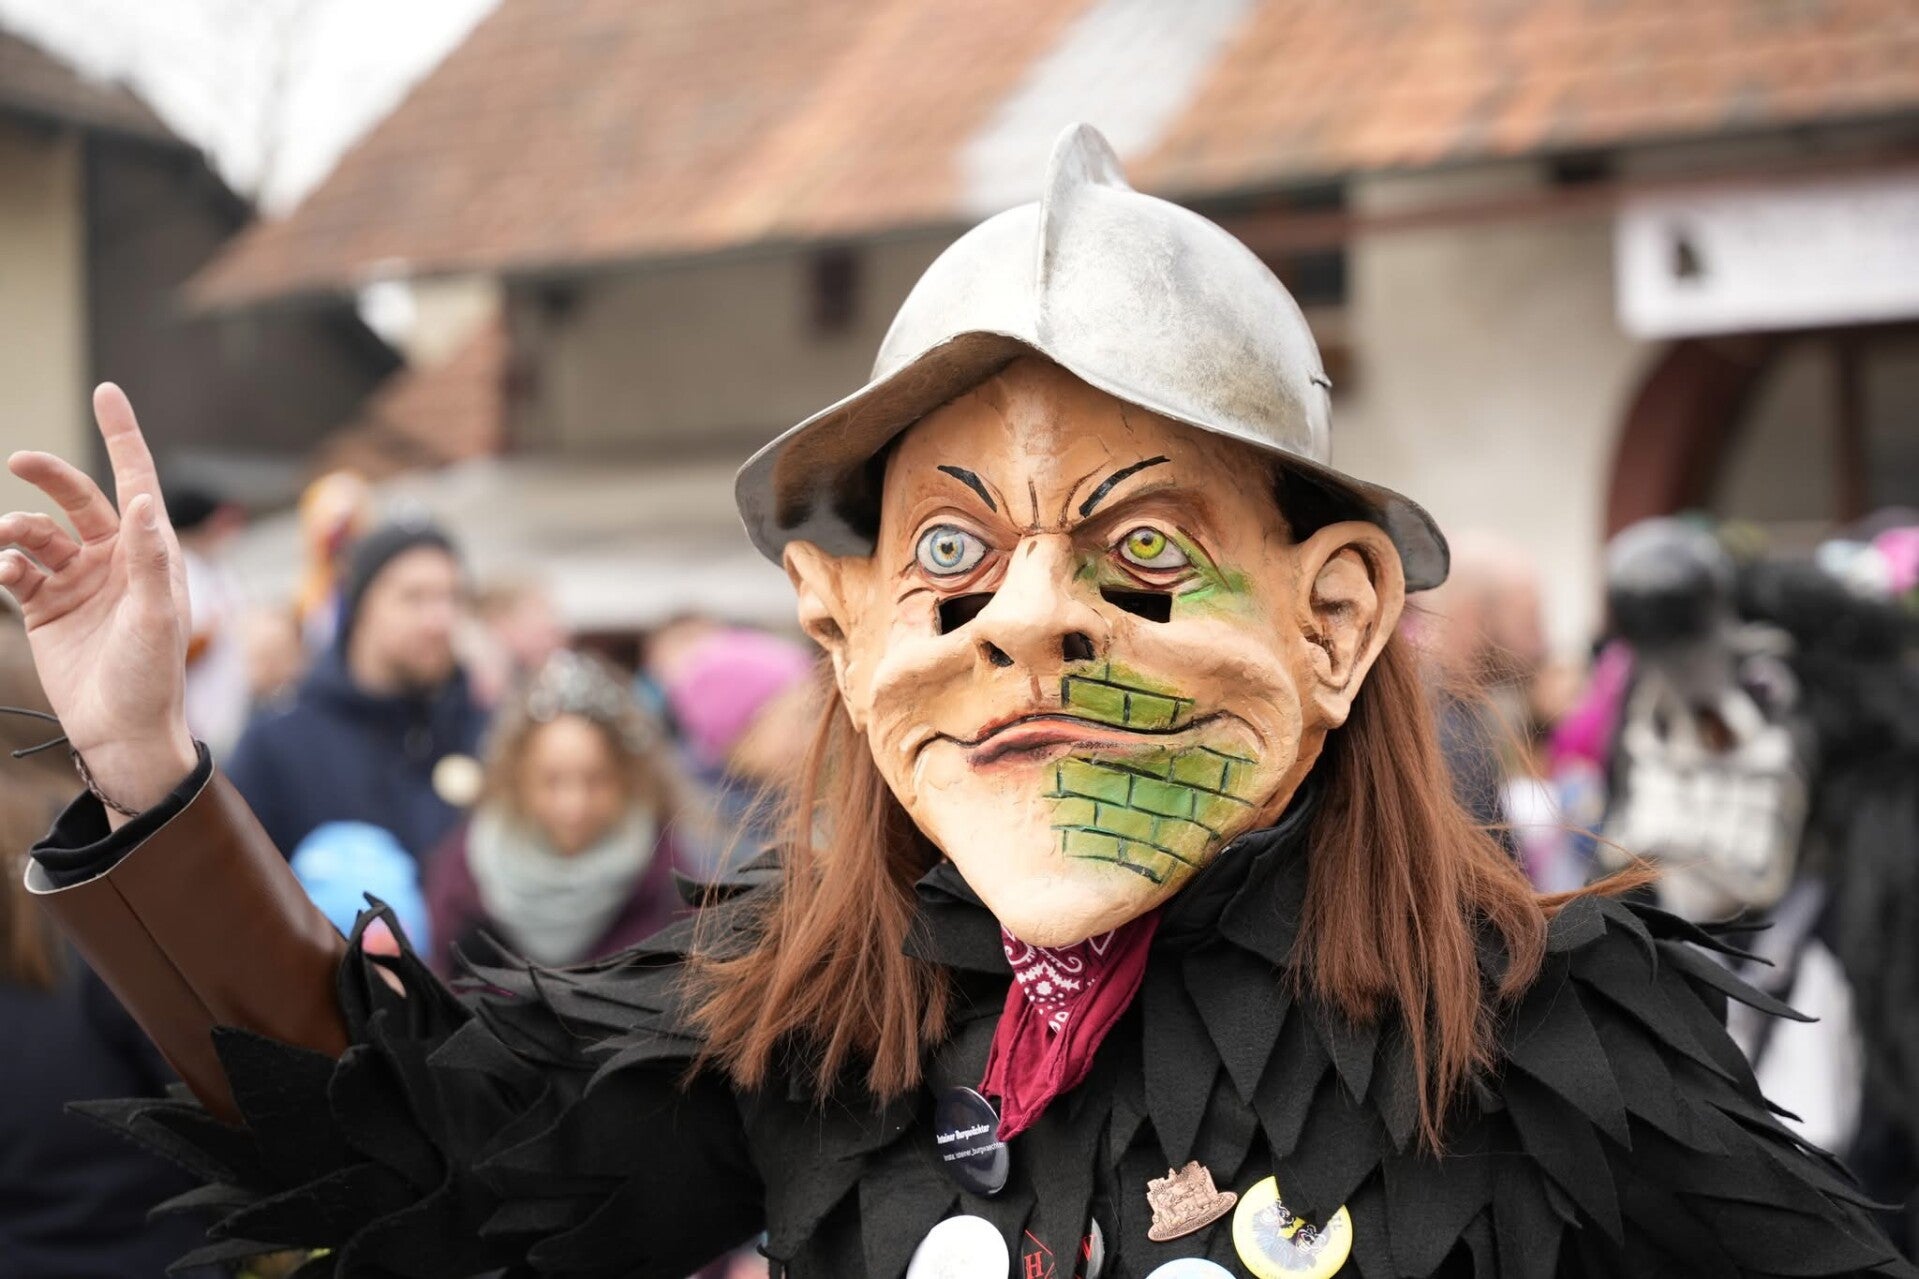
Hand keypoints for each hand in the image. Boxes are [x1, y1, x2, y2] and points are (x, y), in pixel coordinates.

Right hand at [1, 384, 196, 822]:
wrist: (120, 729)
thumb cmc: (153, 673)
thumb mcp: (159, 612)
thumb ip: (148, 557)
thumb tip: (139, 501)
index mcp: (150, 552)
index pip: (136, 480)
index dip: (122, 436)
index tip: (106, 391)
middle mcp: (114, 559)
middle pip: (78, 499)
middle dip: (50, 476)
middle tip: (21, 461)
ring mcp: (77, 581)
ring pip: (38, 534)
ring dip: (19, 529)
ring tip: (10, 543)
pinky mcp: (44, 607)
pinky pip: (16, 569)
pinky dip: (5, 563)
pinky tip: (5, 572)